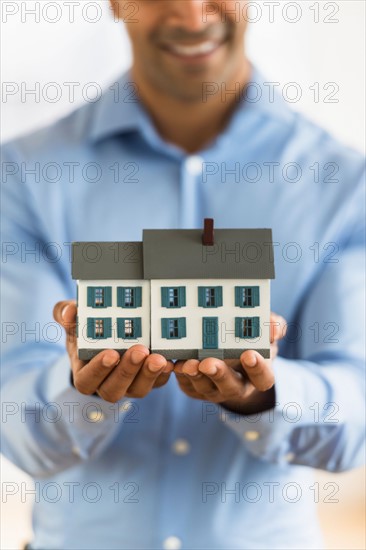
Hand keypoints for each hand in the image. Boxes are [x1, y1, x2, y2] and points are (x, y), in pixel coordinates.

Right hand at [53, 300, 173, 402]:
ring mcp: (129, 385)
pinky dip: (164, 373)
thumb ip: (65, 314)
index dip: (99, 370)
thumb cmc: (86, 330)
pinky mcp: (149, 380)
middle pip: (114, 389)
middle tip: (139, 351)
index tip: (110, 353)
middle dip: (127, 371)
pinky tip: (170, 360)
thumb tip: (69, 312)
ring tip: (158, 357)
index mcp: (85, 374)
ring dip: (148, 374)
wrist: (106, 336)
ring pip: (139, 389)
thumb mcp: (73, 321)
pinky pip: (158, 382)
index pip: (87, 381)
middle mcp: (107, 384)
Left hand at [174, 313, 286, 414]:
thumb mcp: (264, 333)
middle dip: (219, 374)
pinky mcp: (194, 389)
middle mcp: (237, 387)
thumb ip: (272, 327)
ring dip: (195, 375)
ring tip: (188, 363)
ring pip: (204, 387)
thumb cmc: (250, 343)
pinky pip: (186, 384)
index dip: (257, 368)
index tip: (249, 354)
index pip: (263, 378)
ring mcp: (214, 390)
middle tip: (208, 362)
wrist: (230, 356)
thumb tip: (275, 328)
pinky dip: (179, 374)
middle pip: (230, 387)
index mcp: (258, 375)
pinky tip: (174, 362)